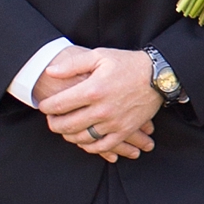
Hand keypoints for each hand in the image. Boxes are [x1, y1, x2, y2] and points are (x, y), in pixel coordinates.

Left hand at [34, 47, 157, 159]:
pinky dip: (90, 147)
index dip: (47, 107)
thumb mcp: (100, 56)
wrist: (159, 75)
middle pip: (67, 125)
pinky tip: (84, 141)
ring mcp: (114, 122)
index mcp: (93, 90)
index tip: (44, 106)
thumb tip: (50, 72)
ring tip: (65, 130)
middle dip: (54, 124)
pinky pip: (103, 146)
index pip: (59, 104)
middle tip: (51, 120)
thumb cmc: (128, 63)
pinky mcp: (125, 130)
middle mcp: (102, 109)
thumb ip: (73, 64)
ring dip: (69, 136)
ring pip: (82, 138)